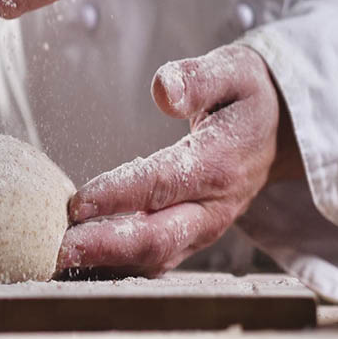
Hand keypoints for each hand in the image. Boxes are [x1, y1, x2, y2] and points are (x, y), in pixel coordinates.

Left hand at [57, 44, 303, 276]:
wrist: (277, 131)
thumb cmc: (245, 97)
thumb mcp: (232, 72)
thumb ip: (197, 79)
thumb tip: (164, 92)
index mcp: (220, 164)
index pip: (163, 183)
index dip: (119, 195)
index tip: (78, 202)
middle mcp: (214, 207)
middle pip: (159, 237)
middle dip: (106, 247)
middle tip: (60, 248)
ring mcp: (203, 228)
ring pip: (155, 257)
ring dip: (107, 263)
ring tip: (60, 261)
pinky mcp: (190, 236)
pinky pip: (154, 259)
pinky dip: (117, 266)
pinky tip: (80, 262)